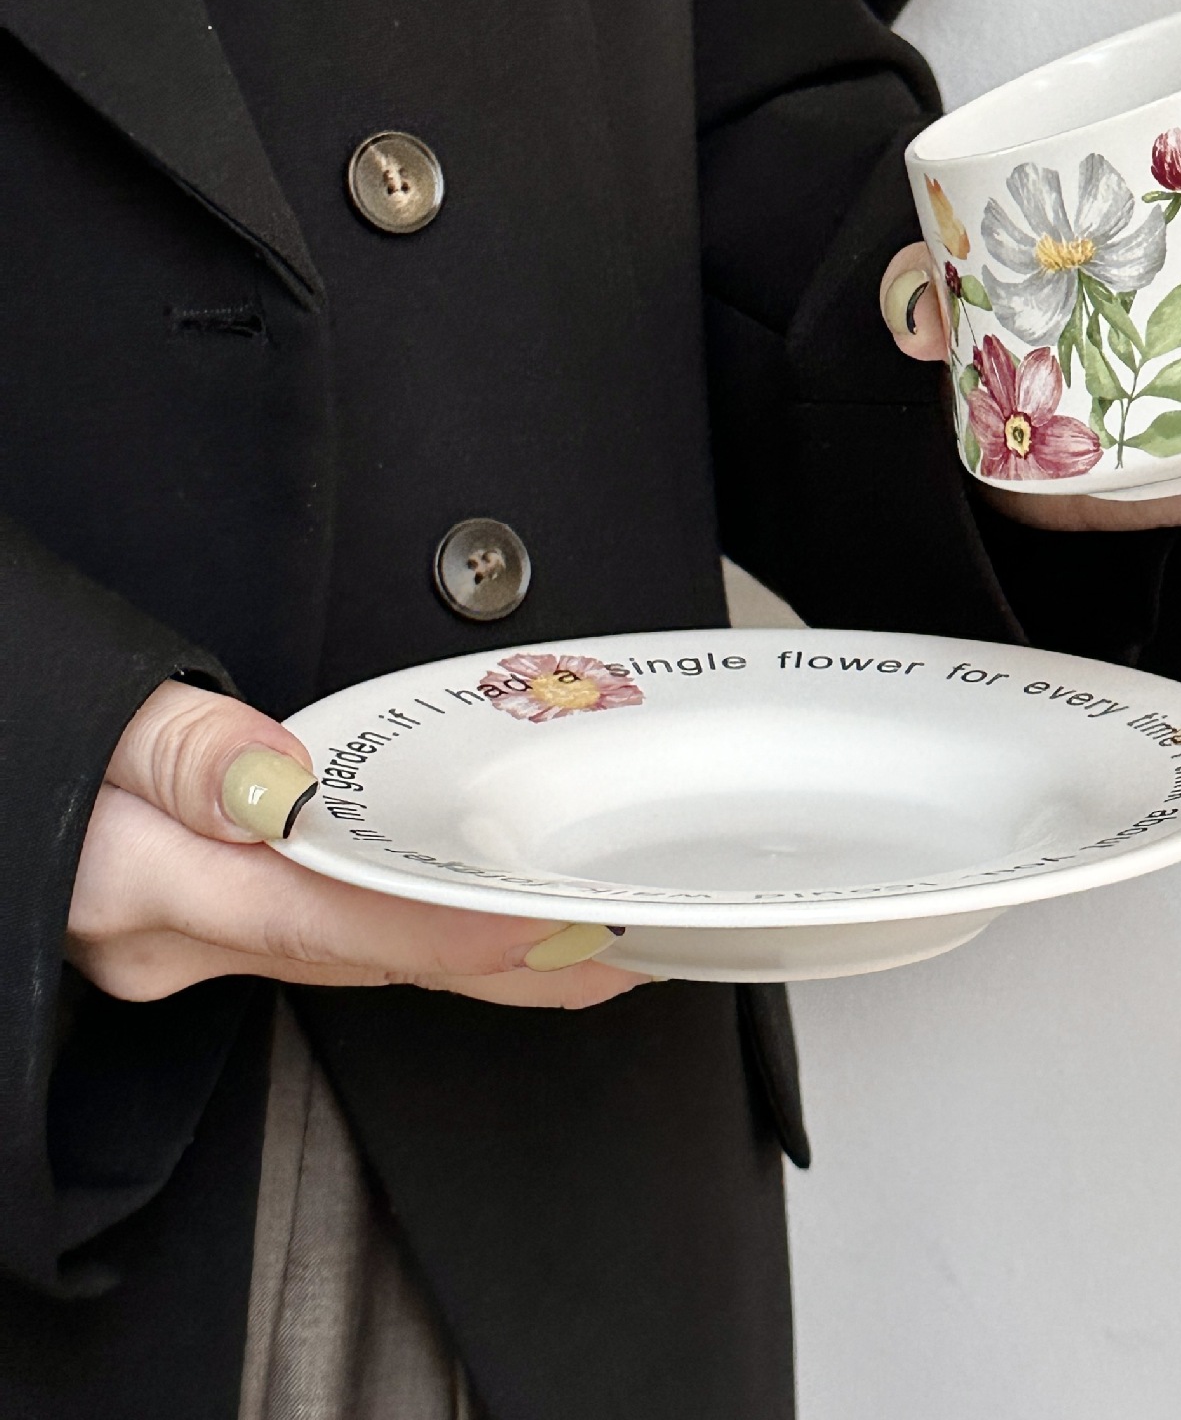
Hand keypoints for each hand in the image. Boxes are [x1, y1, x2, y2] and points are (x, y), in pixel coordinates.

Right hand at [68, 680, 644, 1005]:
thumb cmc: (28, 729)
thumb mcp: (95, 713)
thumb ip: (182, 747)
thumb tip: (274, 779)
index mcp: (147, 887)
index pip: (331, 920)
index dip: (447, 931)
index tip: (550, 927)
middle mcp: (171, 941)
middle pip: (367, 959)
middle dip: (496, 966)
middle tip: (622, 949)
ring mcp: (183, 948)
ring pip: (356, 962)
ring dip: (468, 959)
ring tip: (587, 946)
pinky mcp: (195, 934)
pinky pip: (328, 945)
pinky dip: (408, 938)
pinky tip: (476, 930)